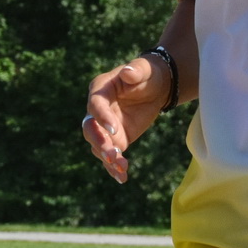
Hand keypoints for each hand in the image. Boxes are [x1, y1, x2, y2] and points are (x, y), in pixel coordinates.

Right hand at [82, 56, 169, 183]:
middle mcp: (97, 109)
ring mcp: (105, 126)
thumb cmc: (148, 73)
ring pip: (98, 145)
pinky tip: (122, 178)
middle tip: (112, 155)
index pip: (95, 105)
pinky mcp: (116, 139)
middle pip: (90, 128)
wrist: (157, 87)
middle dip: (99, 143)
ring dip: (107, 158)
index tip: (115, 129)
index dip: (102, 117)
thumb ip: (136, 70)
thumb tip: (128, 72)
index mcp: (100, 89)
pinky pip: (111, 155)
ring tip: (122, 169)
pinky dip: (114, 167)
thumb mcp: (144, 69)